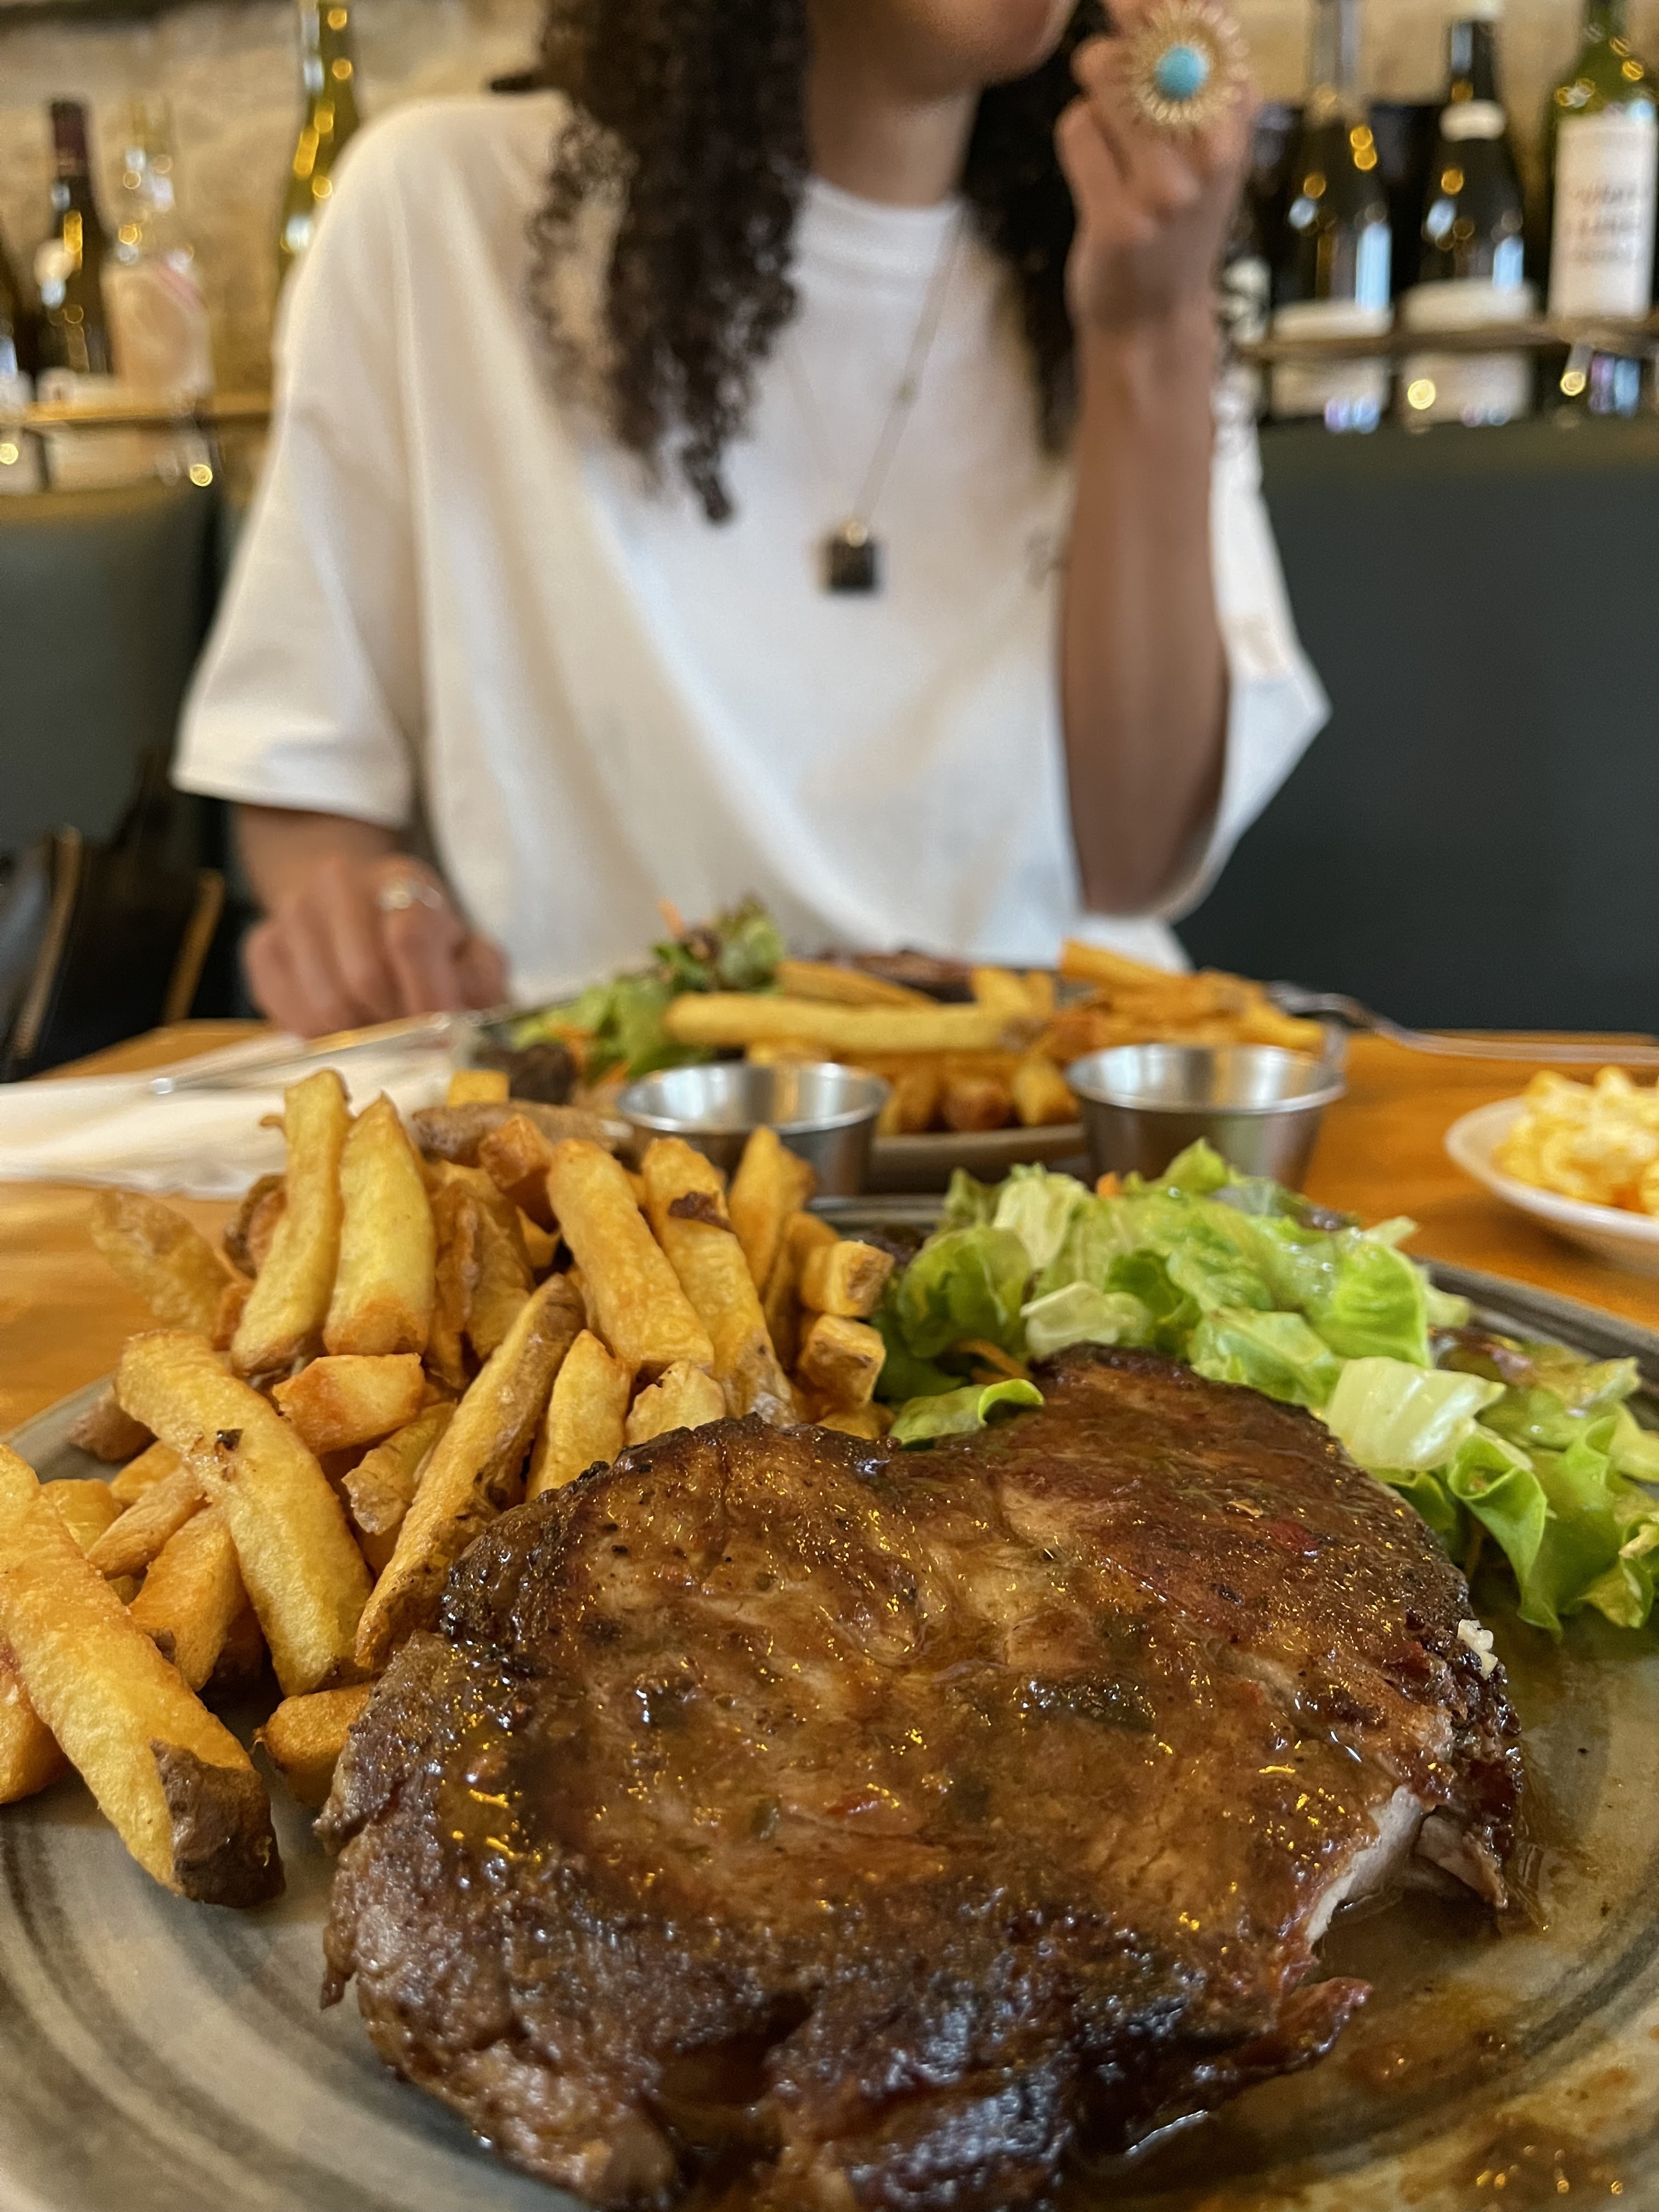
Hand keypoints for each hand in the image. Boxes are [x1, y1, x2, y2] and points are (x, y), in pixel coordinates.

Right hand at [243, 852, 508, 1037]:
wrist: (360, 907)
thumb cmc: (428, 943)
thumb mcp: (472, 953)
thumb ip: (479, 983)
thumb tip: (457, 1022)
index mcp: (403, 878)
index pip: (410, 938)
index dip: (428, 997)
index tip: (441, 1032)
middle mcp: (339, 881)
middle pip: (363, 980)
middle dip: (394, 1024)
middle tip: (410, 1035)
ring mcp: (293, 910)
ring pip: (324, 1007)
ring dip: (359, 1036)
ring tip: (378, 1027)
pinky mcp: (262, 946)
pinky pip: (287, 1015)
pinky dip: (321, 1036)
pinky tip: (343, 1024)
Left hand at [1057, 8, 1254, 339]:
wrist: (1156, 319)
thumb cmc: (1174, 221)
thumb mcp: (1206, 148)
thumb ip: (1193, 78)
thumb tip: (1144, 5)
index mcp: (1238, 119)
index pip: (1207, 20)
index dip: (1162, 3)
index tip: (1132, 7)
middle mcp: (1212, 151)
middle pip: (1147, 40)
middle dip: (1116, 35)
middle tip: (1105, 58)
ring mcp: (1167, 190)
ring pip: (1106, 78)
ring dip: (1093, 92)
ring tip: (1107, 127)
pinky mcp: (1120, 220)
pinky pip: (1076, 131)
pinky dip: (1076, 140)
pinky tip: (1095, 172)